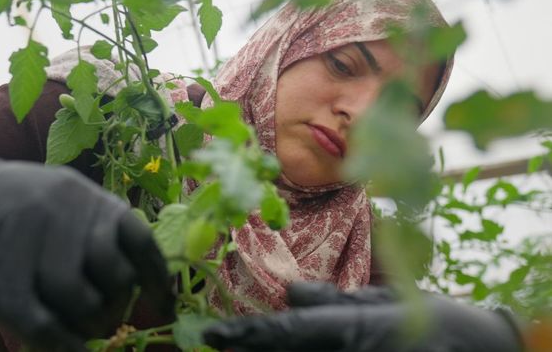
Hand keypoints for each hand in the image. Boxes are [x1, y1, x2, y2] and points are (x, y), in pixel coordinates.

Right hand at [0, 152, 173, 350]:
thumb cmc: (14, 207)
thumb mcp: (63, 199)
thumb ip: (97, 232)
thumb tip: (138, 282)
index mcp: (87, 197)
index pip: (140, 240)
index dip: (158, 279)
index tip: (165, 303)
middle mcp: (66, 216)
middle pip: (116, 276)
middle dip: (117, 307)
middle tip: (107, 318)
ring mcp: (32, 245)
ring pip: (83, 301)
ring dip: (90, 327)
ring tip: (83, 330)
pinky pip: (45, 323)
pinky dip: (63, 344)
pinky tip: (71, 348)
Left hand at [203, 282, 522, 351]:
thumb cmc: (428, 320)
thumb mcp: (380, 302)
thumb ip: (332, 303)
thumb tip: (290, 293)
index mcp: (350, 330)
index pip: (285, 332)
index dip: (244, 336)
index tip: (209, 336)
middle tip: (221, 346)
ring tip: (242, 348)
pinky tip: (286, 350)